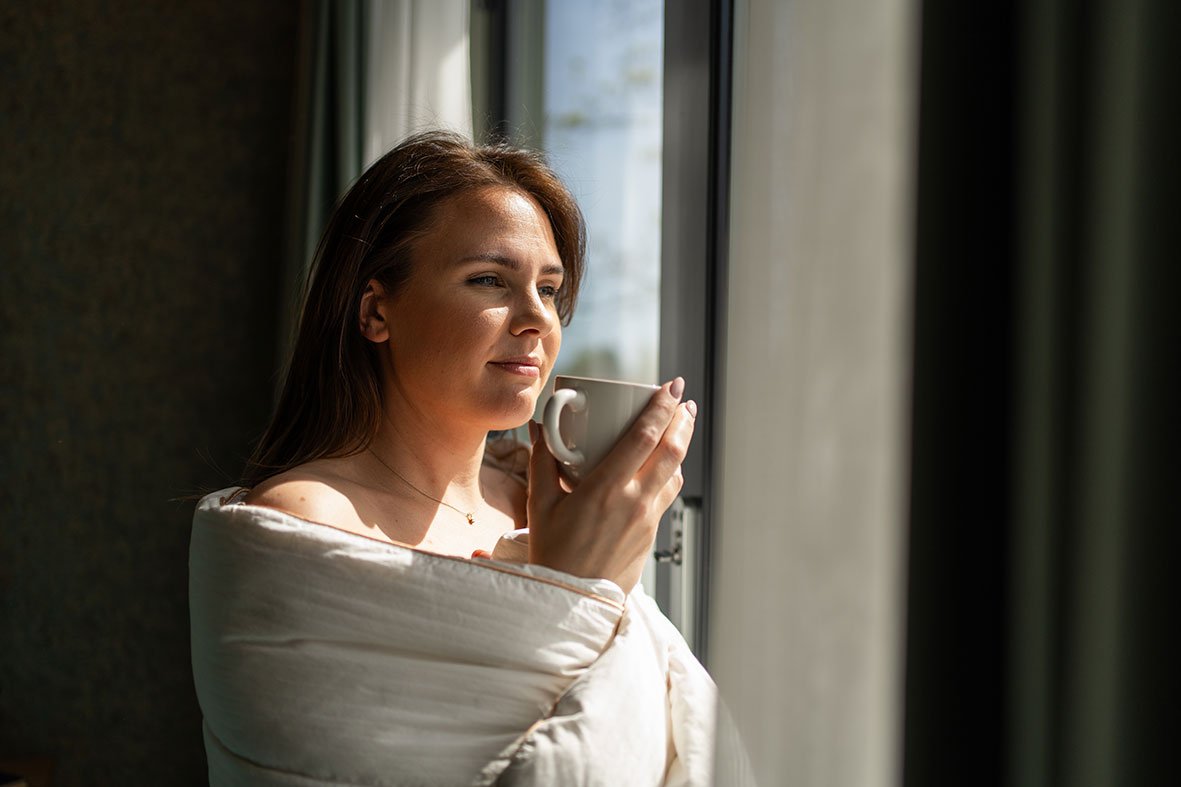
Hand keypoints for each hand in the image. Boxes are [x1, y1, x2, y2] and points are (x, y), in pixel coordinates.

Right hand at [526, 377, 696, 592]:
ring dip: (682, 444)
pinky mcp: (651, 535)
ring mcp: (647, 520)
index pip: (645, 437)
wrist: (570, 601)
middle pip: (672, 450)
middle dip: (682, 420)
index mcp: (606, 489)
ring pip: (675, 473)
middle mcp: (634, 502)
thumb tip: (540, 427)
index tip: (672, 386)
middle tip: (684, 400)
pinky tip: (667, 465)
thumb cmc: (550, 552)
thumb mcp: (539, 504)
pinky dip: (672, 472)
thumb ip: (542, 461)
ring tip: (681, 424)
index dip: (662, 407)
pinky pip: (667, 495)